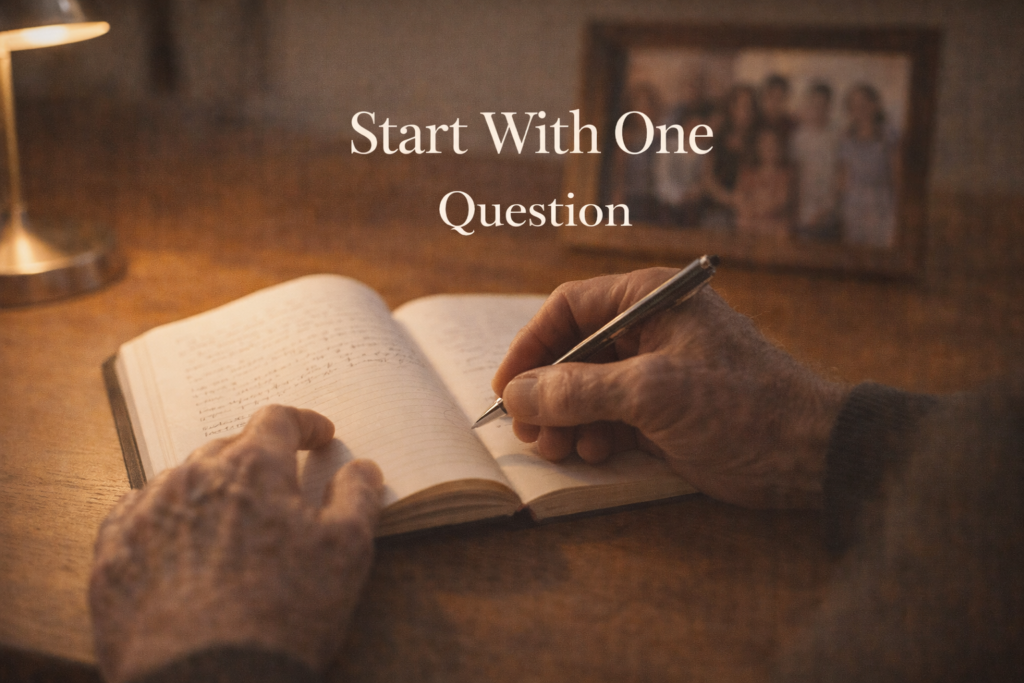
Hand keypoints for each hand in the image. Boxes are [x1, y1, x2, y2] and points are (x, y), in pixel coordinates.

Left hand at [90, 405, 382, 682]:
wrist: (208, 682)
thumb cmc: (285, 613)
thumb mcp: (347, 550)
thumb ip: (358, 496)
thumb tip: (361, 468)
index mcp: (250, 467)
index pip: (278, 419)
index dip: (304, 423)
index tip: (319, 436)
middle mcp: (191, 477)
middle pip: (228, 447)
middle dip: (258, 459)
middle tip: (278, 485)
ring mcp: (145, 513)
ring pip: (182, 481)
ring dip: (210, 490)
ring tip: (229, 521)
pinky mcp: (113, 553)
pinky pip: (137, 516)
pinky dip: (164, 520)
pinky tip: (179, 544)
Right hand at [492, 268, 847, 508]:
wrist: (807, 455)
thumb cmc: (740, 406)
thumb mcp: (653, 392)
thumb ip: (580, 390)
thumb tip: (519, 395)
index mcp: (649, 300)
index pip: (569, 310)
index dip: (531, 348)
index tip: (507, 389)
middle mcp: (648, 329)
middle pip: (572, 353)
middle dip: (547, 393)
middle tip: (530, 432)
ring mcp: (655, 372)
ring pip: (585, 390)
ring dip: (565, 420)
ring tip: (559, 449)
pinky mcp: (662, 412)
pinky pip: (607, 417)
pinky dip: (591, 436)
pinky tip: (593, 453)